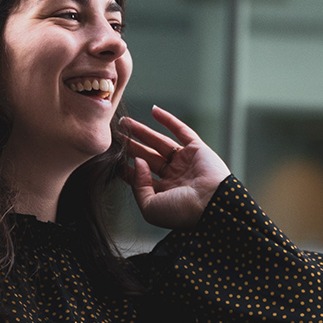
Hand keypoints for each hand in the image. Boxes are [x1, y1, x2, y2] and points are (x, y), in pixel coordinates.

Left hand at [119, 106, 229, 229]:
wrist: (212, 205)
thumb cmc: (181, 212)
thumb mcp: (150, 207)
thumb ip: (138, 186)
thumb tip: (137, 162)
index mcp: (164, 193)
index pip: (140, 177)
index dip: (125, 166)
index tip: (110, 156)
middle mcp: (174, 177)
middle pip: (147, 157)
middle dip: (130, 146)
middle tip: (115, 135)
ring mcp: (186, 162)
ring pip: (160, 142)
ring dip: (142, 131)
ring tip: (125, 122)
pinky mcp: (197, 149)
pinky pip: (181, 131)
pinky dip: (168, 120)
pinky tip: (154, 110)